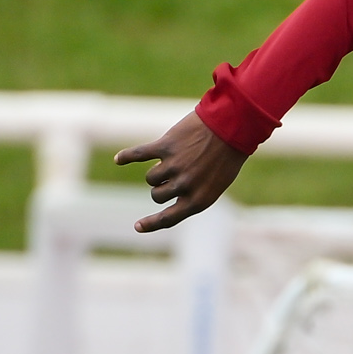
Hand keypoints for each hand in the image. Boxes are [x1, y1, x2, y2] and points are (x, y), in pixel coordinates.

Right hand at [115, 111, 247, 231]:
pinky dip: (127, 157)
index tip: (137, 227)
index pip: (168, 218)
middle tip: (176, 173)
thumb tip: (163, 195)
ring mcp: (174, 166)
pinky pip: (139, 154)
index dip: (151, 224)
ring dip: (158, 170)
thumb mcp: (215, 183)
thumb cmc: (226, 157)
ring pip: (151, 178)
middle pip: (156, 195)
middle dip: (161, 187)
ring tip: (176, 158)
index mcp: (199, 200)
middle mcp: (184, 186)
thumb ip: (192, 193)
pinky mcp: (165, 146)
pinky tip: (119, 160)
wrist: (233, 127)